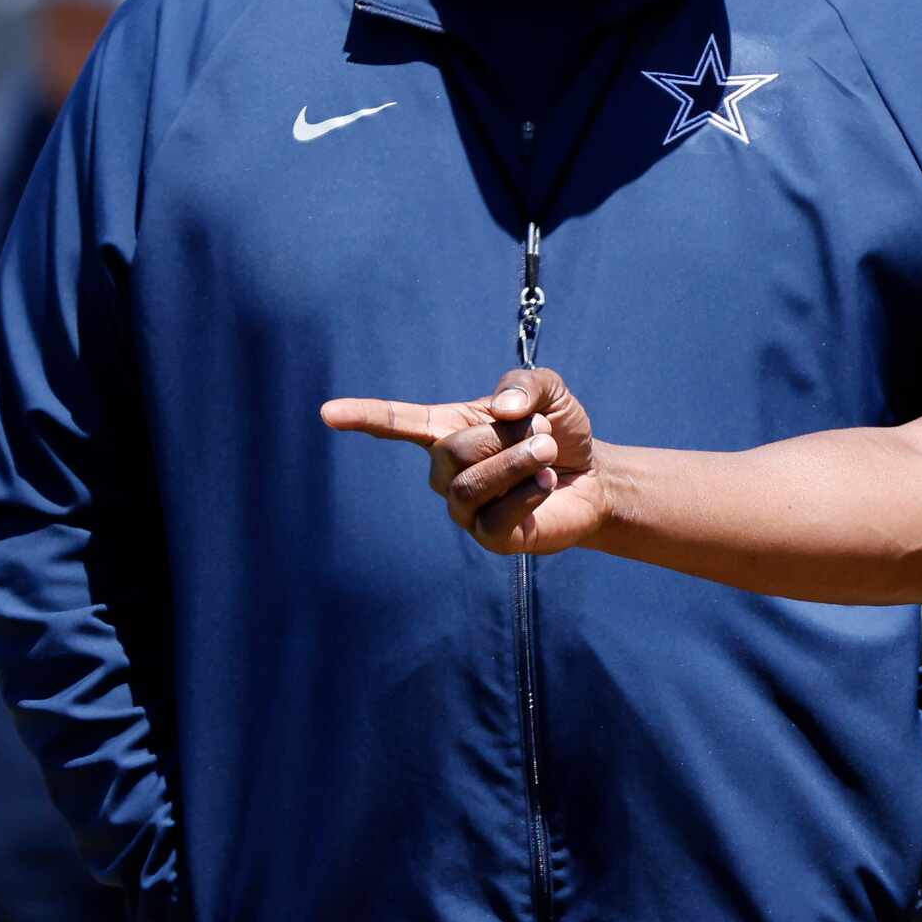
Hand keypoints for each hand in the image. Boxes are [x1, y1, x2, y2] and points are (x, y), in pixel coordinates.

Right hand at [321, 367, 608, 553]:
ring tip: (547, 453)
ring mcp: (464, 507)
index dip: (365, 416)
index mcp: (448, 429)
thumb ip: (525, 384)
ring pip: (470, 484)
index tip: (327, 413)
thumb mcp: (550, 394)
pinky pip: (497, 515)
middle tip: (543, 434)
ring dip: (518, 462)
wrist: (594, 478)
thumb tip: (501, 408)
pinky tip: (547, 484)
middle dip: (505, 436)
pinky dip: (529, 492)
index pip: (399, 422)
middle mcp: (446, 471)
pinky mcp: (489, 536)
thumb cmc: (560, 432)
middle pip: (454, 450)